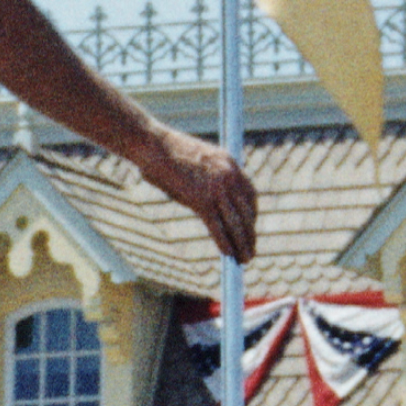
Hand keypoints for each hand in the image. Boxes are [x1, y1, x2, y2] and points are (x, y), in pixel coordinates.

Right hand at [137, 126, 257, 262]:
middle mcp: (228, 175)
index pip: (250, 194)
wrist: (154, 145)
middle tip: (251, 249)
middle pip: (247, 211)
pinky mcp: (201, 200)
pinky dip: (224, 243)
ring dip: (242, 244)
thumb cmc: (168, 153)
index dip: (252, 214)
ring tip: (245, 260)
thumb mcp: (197, 161)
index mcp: (230, 163)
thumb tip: (211, 201)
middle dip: (250, 233)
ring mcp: (216, 188)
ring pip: (235, 223)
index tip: (250, 227)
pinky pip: (217, 227)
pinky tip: (228, 255)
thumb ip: (209, 178)